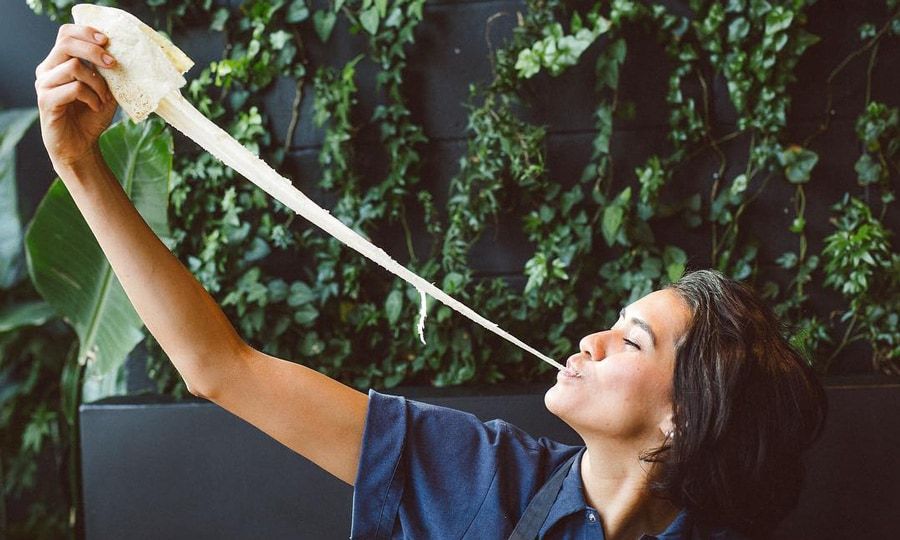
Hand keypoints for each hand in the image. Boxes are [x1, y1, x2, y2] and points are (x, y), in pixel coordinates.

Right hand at [35, 24, 118, 172]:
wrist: (81, 145)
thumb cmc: (91, 115)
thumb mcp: (105, 89)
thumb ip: (106, 71)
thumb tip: (118, 52)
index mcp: (58, 62)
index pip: (66, 34)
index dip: (86, 32)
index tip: (107, 41)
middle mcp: (47, 69)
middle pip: (67, 44)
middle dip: (94, 51)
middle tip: (112, 64)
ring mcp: (43, 84)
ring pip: (74, 66)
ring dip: (97, 82)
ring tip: (104, 98)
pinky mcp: (46, 100)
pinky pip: (74, 88)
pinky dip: (92, 97)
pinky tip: (96, 107)